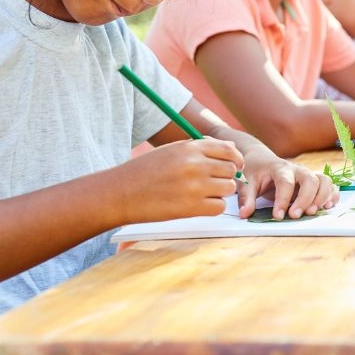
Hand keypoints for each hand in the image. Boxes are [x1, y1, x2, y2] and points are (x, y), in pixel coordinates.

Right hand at [119, 138, 244, 222]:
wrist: (118, 193)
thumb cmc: (144, 171)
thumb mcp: (171, 151)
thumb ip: (200, 148)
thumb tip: (230, 147)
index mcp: (190, 148)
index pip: (229, 150)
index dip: (236, 159)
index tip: (235, 166)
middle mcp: (195, 164)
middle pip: (231, 170)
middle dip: (226, 177)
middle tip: (214, 183)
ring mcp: (195, 186)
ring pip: (228, 189)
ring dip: (219, 193)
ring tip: (202, 194)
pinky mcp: (191, 208)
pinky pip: (219, 207)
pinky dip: (212, 207)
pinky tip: (199, 205)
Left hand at [235, 147, 336, 220]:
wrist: (261, 160)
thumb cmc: (254, 171)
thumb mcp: (246, 182)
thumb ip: (246, 198)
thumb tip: (245, 214)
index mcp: (280, 168)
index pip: (285, 182)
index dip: (283, 200)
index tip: (277, 216)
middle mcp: (297, 170)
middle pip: (310, 180)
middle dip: (306, 199)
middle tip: (295, 216)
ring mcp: (307, 175)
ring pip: (324, 181)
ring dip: (322, 197)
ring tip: (312, 212)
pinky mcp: (314, 181)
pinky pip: (330, 185)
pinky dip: (332, 195)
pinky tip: (327, 207)